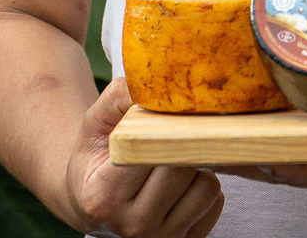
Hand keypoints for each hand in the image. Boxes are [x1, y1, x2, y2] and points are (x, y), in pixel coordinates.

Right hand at [64, 79, 224, 237]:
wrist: (91, 201)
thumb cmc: (94, 158)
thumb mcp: (94, 124)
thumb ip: (118, 97)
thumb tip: (155, 83)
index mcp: (104, 198)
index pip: (151, 155)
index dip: (163, 129)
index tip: (163, 118)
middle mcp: (133, 227)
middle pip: (182, 170)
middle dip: (181, 144)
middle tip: (169, 135)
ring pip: (207, 188)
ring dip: (196, 167)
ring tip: (172, 162)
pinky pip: (216, 204)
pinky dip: (204, 187)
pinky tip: (182, 183)